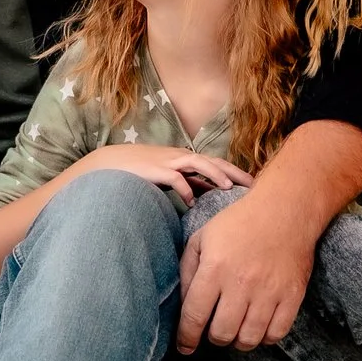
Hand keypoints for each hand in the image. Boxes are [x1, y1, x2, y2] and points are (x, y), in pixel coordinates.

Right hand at [71, 143, 252, 204]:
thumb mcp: (166, 177)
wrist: (106, 164)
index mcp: (183, 159)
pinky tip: (192, 203)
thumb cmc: (137, 172)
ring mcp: (167, 162)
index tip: (252, 186)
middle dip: (234, 173)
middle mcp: (179, 157)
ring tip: (230, 189)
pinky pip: (175, 178)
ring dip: (216, 175)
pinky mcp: (154, 170)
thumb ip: (186, 184)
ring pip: (198, 163)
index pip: (215, 165)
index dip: (234, 174)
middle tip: (254, 186)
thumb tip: (205, 197)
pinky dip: (185, 189)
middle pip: (213, 161)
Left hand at [176, 185, 317, 353]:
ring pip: (248, 339)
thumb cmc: (237, 224)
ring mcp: (269, 291)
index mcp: (215, 268)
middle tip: (214, 329)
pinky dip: (264, 338)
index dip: (186, 337)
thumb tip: (185, 307)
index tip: (184, 347)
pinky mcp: (292, 296)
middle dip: (213, 338)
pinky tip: (257, 326)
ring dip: (238, 340)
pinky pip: (276, 334)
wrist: (284, 211)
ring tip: (235, 328)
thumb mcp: (202, 239)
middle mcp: (241, 283)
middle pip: (222, 334)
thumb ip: (188, 273)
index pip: (194, 316)